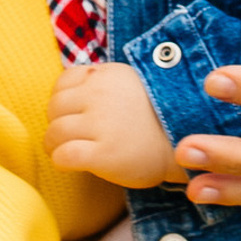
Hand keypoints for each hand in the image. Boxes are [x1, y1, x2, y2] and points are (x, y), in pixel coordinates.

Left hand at [46, 63, 185, 189]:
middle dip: (56, 123)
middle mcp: (100, 95)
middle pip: (54, 107)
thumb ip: (103, 82)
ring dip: (54, 145)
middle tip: (65, 137)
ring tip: (64, 151)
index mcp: (107, 75)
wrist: (186, 146)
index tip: (70, 113)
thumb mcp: (132, 84)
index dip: (62, 99)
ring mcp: (101, 124)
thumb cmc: (157, 119)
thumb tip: (70, 91)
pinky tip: (69, 164)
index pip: (63, 81)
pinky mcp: (103, 154)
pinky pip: (64, 155)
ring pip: (55, 132)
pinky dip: (60, 161)